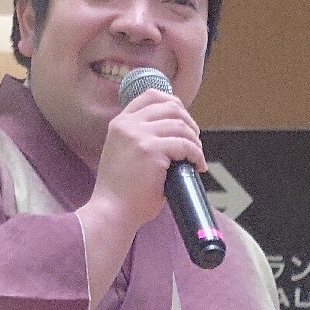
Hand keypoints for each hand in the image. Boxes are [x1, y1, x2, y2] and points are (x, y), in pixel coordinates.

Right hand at [76, 88, 205, 305]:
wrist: (112, 213)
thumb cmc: (121, 193)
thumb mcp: (123, 155)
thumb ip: (141, 139)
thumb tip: (175, 133)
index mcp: (119, 124)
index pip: (150, 96)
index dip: (173, 103)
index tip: (184, 120)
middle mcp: (127, 125)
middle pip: (171, 106)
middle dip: (189, 122)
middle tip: (195, 142)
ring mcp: (139, 136)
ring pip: (181, 126)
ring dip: (195, 141)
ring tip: (196, 157)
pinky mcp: (152, 151)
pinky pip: (185, 145)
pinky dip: (196, 155)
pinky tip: (197, 166)